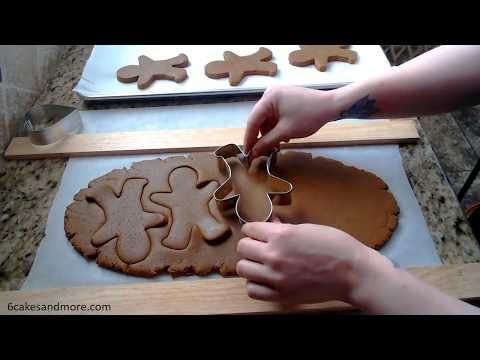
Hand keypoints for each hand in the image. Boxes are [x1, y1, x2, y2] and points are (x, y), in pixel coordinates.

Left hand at [236, 219, 394, 304]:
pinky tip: (266, 279)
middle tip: (261, 247)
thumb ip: (283, 228)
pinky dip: (256, 284)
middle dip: (250, 245)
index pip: (249, 229)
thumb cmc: (335, 247)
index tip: (259, 233)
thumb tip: (269, 224)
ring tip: (262, 264)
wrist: (353, 273)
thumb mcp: (307, 228)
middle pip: (242, 248)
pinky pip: (252, 289)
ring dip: (251, 264)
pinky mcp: (281, 295)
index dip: (254, 230)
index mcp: (281, 234)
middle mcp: (274, 255)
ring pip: (243, 268)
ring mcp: (276, 277)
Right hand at [243, 86, 338, 157]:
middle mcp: (270, 93)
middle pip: (259, 119)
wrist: (331, 106)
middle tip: (259, 152)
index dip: (249, 138)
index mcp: (268, 98)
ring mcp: (278, 95)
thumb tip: (253, 153)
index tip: (247, 153)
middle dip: (260, 136)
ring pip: (267, 119)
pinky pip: (274, 115)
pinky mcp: (285, 99)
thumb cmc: (310, 116)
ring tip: (275, 146)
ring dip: (269, 133)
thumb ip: (266, 142)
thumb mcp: (285, 132)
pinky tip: (282, 137)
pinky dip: (276, 127)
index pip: (252, 120)